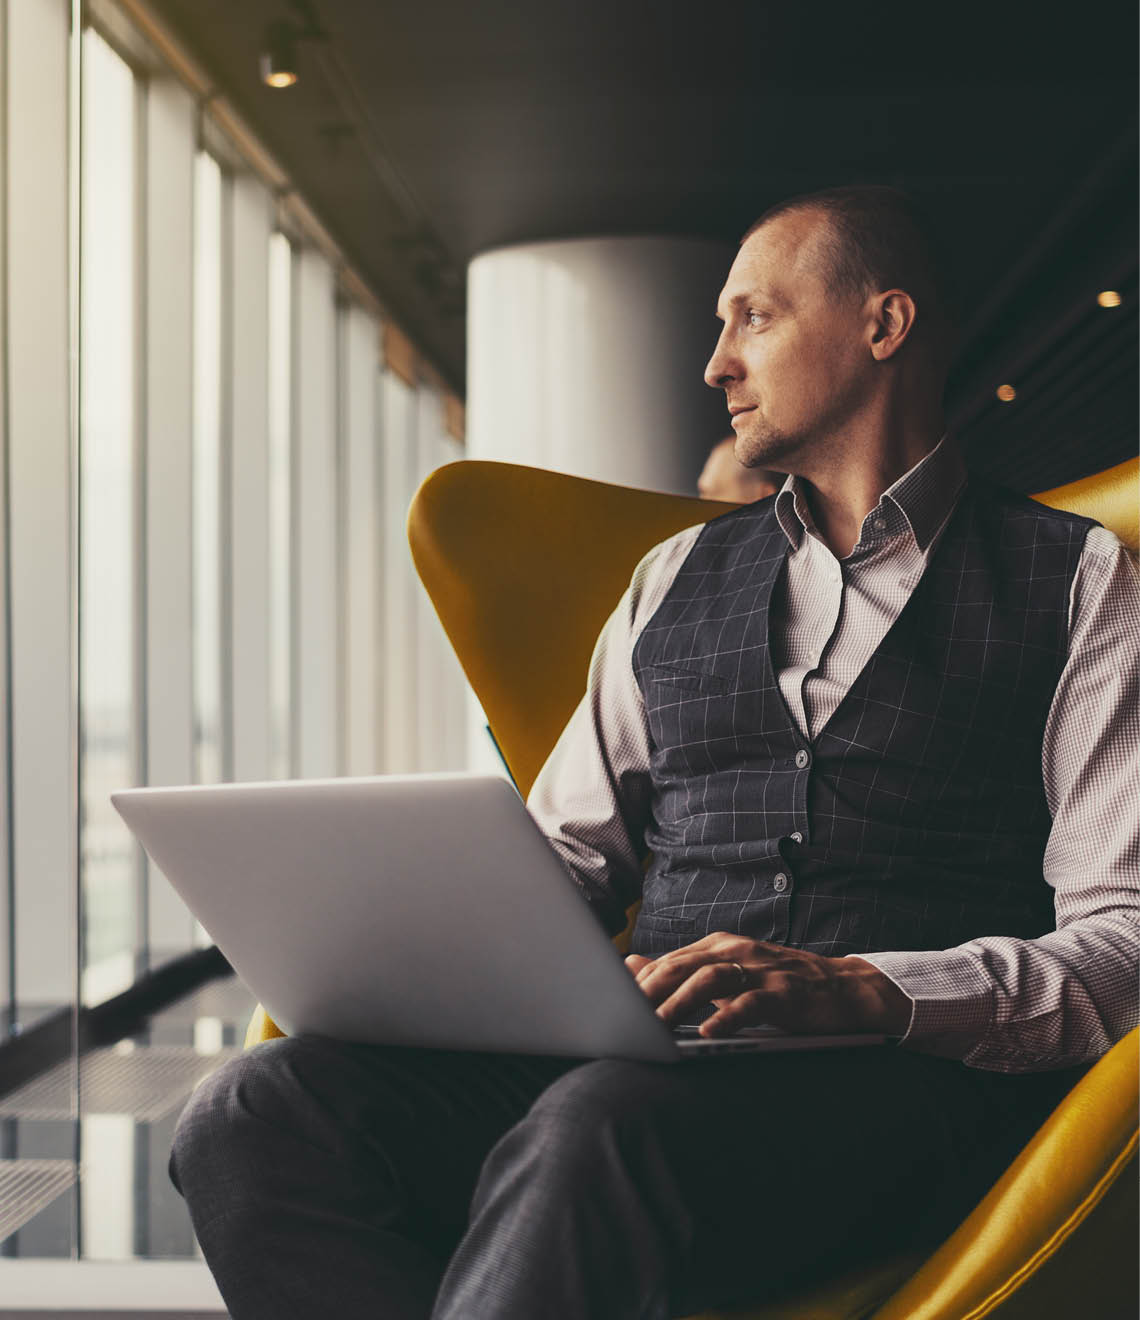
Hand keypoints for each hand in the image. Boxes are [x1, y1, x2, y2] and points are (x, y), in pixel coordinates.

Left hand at [625, 934, 912, 1037]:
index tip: (608, 1002)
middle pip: (681, 965)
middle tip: (623, 1017)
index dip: (638, 983)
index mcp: (718, 946)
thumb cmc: (779, 986)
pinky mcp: (783, 992)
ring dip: (679, 1003)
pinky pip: (750, 1002)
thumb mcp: (727, 974)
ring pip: (710, 979)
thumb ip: (682, 971)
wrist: (843, 989)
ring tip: (657, 1027)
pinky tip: (710, 1033)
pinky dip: (727, 1017)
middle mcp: (735, 951)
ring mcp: (760, 970)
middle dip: (649, 991)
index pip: (669, 961)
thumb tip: (630, 965)